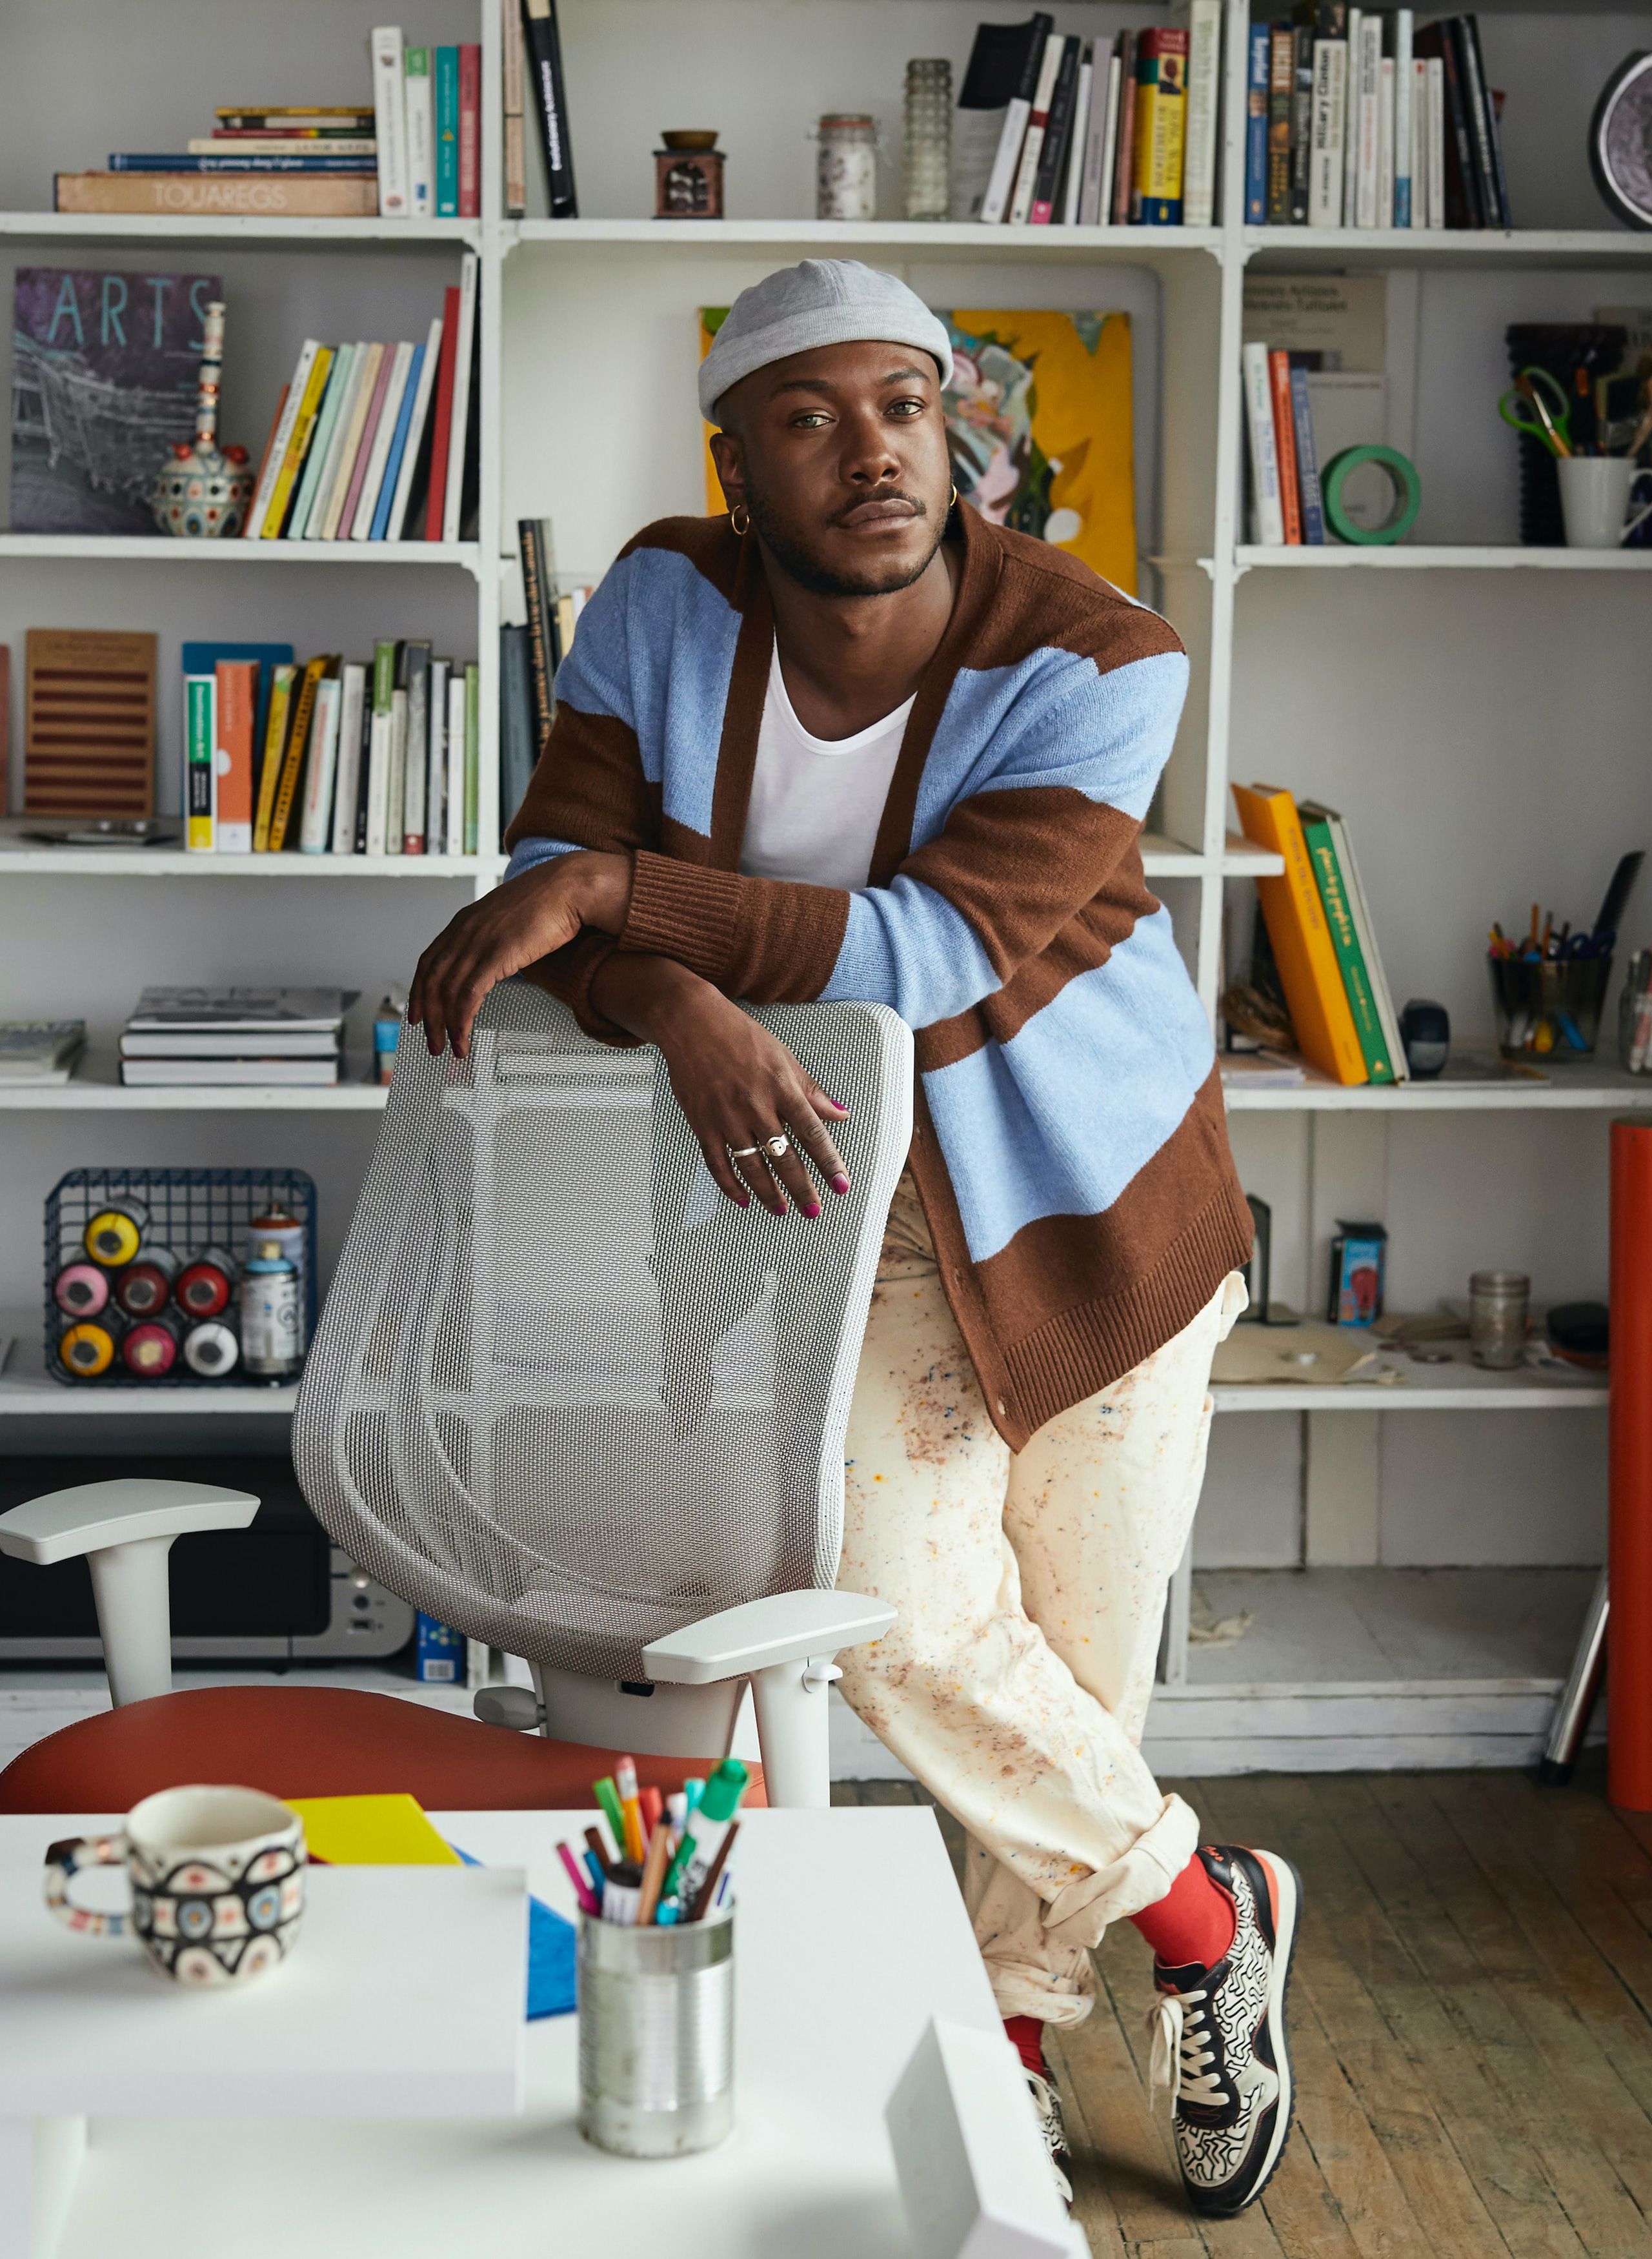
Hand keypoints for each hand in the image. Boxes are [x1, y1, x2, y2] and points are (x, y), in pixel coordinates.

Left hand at [408, 852, 631, 1057]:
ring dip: (445, 1026)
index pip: (428, 962)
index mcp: (464, 922)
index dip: (419, 992)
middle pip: (431, 981)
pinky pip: (469, 995)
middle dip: (428, 1016)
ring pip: (447, 992)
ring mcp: (479, 942)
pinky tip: (464, 1036)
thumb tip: (494, 959)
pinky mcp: (497, 955)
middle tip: (431, 1041)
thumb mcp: (508, 918)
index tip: (417, 1014)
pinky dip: (462, 1020)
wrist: (569, 887)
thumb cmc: (548, 901)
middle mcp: (465, 931)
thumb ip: (493, 937)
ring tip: (450, 1048)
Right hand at [592, 955, 849, 1215]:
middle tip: (813, 1210)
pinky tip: (743, 1199)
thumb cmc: (741, 1037)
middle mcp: (755, 1106)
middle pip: (784, 1157)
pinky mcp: (702, 1124)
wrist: (692, 1024)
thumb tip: (841, 1114)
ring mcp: (727, 1117)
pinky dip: (730, 1185)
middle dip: (801, 1188)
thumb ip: (812, 1091)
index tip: (841, 1185)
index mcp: (781, 1087)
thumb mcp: (784, 1058)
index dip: (829, 1162)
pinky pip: (717, 1163)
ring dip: (769, 1193)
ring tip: (782, 1210)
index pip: (812, 1132)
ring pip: (751, 1166)